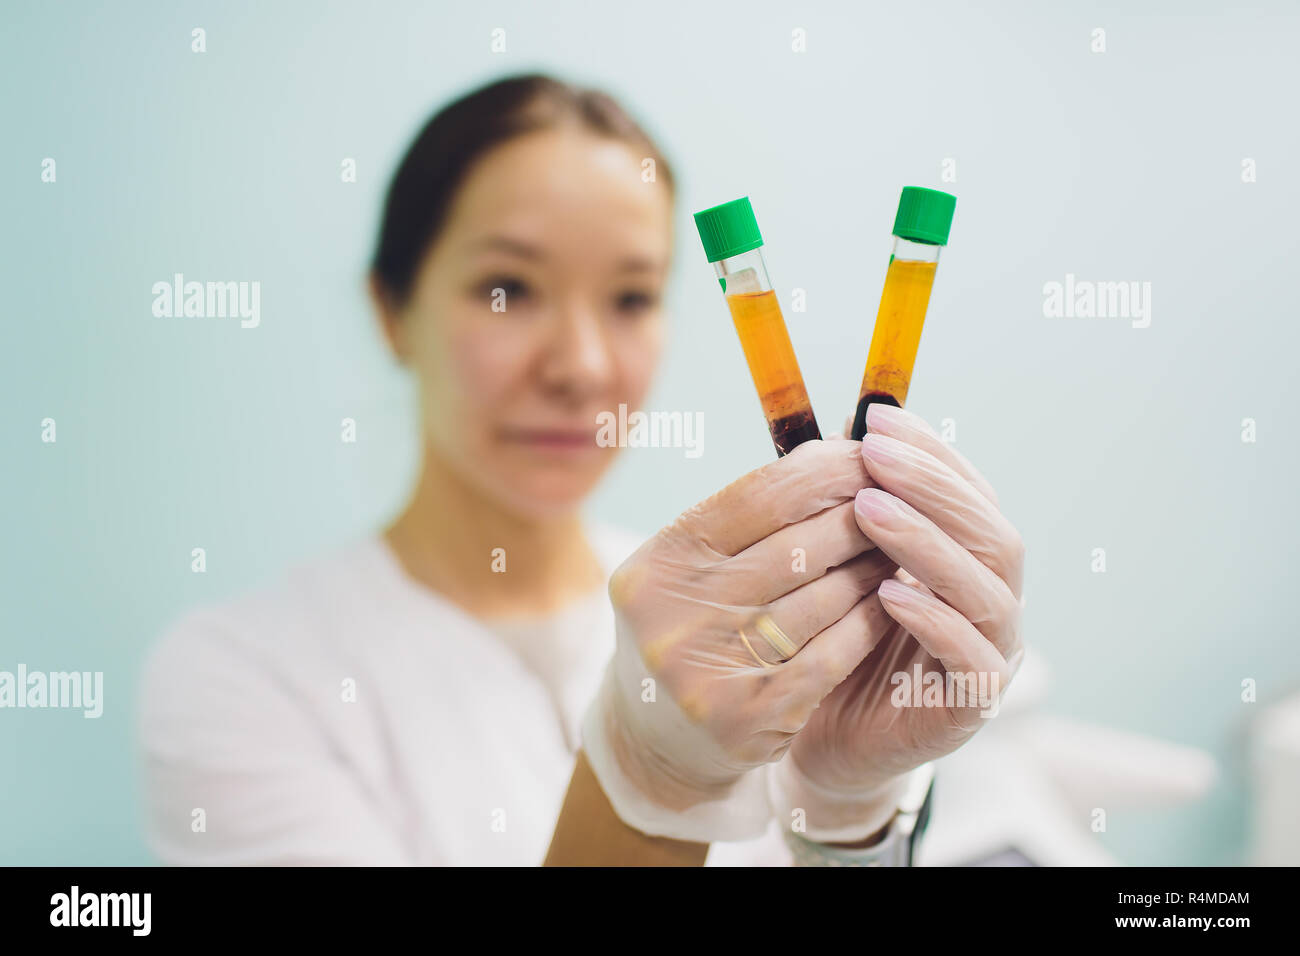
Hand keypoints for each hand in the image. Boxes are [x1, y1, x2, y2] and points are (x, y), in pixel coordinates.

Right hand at [582, 439, 896, 841]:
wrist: (657, 736)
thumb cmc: (690, 626)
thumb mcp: (693, 564)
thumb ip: (752, 512)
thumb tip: (841, 445)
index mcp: (660, 563)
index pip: (759, 495)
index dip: (824, 470)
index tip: (866, 456)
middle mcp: (676, 614)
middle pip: (798, 545)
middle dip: (859, 517)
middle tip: (899, 501)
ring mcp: (711, 670)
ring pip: (825, 597)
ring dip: (873, 566)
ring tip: (898, 549)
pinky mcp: (751, 716)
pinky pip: (835, 652)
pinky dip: (870, 619)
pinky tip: (892, 600)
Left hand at [773, 403, 1025, 841]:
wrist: (827, 740)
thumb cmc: (837, 643)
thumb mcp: (843, 568)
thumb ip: (856, 513)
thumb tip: (840, 432)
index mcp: (969, 562)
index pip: (970, 494)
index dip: (931, 452)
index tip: (879, 417)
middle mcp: (992, 602)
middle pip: (990, 533)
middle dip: (931, 487)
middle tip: (874, 454)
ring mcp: (992, 655)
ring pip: (985, 590)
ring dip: (928, 543)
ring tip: (869, 509)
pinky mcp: (972, 707)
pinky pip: (969, 659)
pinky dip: (933, 621)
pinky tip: (887, 593)